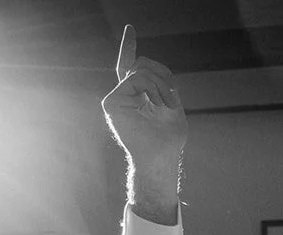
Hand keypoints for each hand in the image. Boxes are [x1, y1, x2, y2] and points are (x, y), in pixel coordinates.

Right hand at [100, 25, 186, 178]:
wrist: (161, 157)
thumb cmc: (168, 137)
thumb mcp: (171, 102)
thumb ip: (161, 81)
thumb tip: (146, 65)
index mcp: (136, 96)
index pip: (131, 66)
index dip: (129, 47)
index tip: (130, 29)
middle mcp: (124, 95)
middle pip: (144, 65)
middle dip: (164, 78)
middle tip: (171, 102)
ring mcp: (115, 98)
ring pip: (141, 70)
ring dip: (161, 86)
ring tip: (165, 107)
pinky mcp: (111, 103)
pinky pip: (135, 78)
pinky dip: (151, 88)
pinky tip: (156, 104)